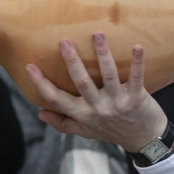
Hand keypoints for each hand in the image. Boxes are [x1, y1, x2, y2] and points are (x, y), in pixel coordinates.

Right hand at [27, 33, 169, 152]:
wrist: (144, 140)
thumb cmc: (111, 130)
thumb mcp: (85, 130)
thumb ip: (62, 122)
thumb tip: (40, 112)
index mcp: (82, 114)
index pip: (57, 99)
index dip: (41, 84)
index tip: (29, 66)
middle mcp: (98, 108)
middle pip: (82, 83)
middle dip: (73, 62)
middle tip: (64, 41)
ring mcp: (118, 103)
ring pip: (109, 76)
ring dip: (103, 54)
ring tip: (97, 34)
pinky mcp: (137, 98)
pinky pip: (137, 78)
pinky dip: (137, 63)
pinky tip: (137, 47)